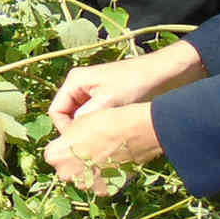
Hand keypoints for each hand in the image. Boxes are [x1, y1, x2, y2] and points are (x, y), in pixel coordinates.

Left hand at [42, 103, 163, 194]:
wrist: (131, 132)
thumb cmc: (104, 123)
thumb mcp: (76, 125)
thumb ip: (66, 142)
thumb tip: (68, 148)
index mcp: (54, 156)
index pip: (54, 155)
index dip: (67, 149)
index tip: (78, 144)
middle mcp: (65, 174)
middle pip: (67, 169)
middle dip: (76, 163)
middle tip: (93, 152)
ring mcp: (83, 184)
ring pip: (84, 179)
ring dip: (91, 173)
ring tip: (106, 158)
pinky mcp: (102, 191)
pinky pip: (100, 186)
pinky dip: (105, 179)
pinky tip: (114, 166)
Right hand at [48, 42, 205, 130]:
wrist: (163, 73)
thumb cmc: (135, 83)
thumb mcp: (108, 102)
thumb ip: (86, 118)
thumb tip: (72, 139)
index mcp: (74, 81)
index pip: (56, 111)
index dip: (64, 129)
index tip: (80, 142)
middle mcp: (79, 85)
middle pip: (67, 115)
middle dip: (77, 130)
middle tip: (92, 145)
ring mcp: (91, 92)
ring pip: (80, 117)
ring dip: (89, 129)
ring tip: (102, 140)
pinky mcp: (104, 98)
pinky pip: (93, 116)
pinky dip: (99, 125)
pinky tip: (110, 133)